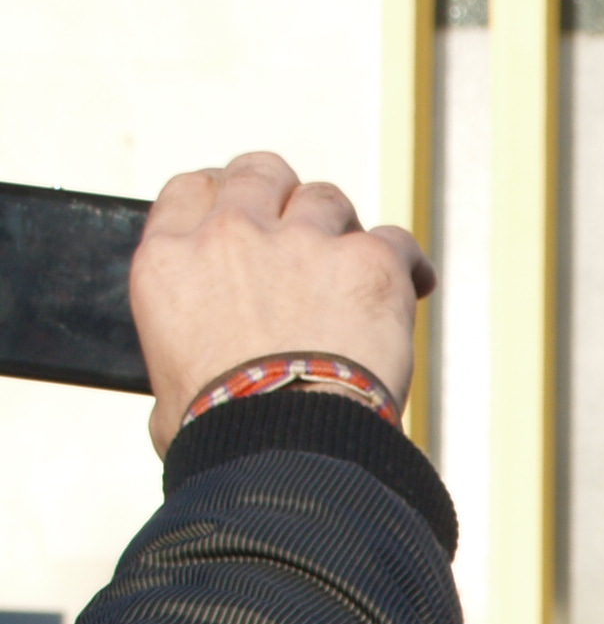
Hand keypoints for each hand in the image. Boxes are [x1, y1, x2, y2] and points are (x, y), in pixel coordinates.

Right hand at [132, 151, 434, 453]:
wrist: (288, 450)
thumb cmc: (227, 437)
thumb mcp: (168, 390)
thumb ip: (178, 361)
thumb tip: (186, 391)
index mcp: (170, 261)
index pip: (192, 191)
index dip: (223, 197)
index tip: (247, 218)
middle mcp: (231, 235)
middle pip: (259, 173)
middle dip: (283, 194)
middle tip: (305, 231)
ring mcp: (302, 243)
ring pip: (327, 199)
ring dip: (342, 228)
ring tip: (354, 273)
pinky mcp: (367, 263)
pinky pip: (396, 240)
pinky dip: (408, 264)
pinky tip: (415, 286)